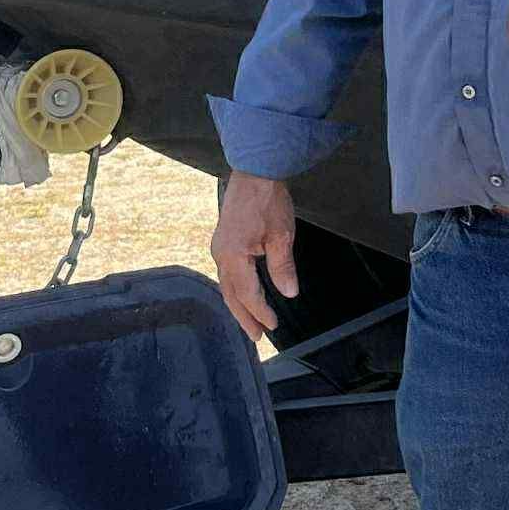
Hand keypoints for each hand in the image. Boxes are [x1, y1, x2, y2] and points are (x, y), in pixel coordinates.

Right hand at [210, 171, 298, 342]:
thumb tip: (288, 293)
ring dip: (239, 305)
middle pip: (231, 295)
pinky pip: (227, 273)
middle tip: (257, 337)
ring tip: (251, 322)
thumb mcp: (282, 235)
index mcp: (233, 256)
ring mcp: (219, 247)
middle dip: (245, 317)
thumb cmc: (268, 200)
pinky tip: (244, 295)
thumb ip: (283, 267)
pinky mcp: (223, 241)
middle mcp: (221, 255)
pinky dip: (236, 289)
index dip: (261, 312)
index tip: (273, 326)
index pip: (248, 294)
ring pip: (227, 285)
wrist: (255, 172)